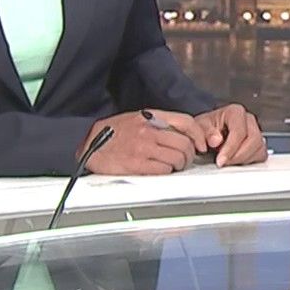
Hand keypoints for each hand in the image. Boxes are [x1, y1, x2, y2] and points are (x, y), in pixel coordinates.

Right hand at [78, 110, 207, 174]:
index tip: (201, 144)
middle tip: (183, 160)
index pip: (186, 122)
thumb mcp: (138, 119)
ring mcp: (144, 148)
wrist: (87, 142)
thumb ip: (159, 124)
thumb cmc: (113, 132)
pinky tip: (159, 170)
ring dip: (179, 166)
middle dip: (188, 155)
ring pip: (177, 159)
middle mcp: (149, 131)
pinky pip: (164, 170)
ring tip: (172, 166)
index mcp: (151, 117)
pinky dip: (166, 172)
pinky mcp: (137, 164)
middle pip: (185, 144)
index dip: (199, 135)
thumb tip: (182, 134)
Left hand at [194, 103, 267, 165]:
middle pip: (253, 140)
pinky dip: (249, 161)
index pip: (239, 131)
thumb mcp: (199, 128)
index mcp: (235, 112)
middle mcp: (248, 120)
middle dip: (238, 155)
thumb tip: (216, 140)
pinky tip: (236, 161)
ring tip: (228, 161)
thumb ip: (206, 132)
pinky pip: (261, 155)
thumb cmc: (204, 129)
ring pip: (259, 148)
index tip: (221, 160)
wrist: (206, 135)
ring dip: (243, 159)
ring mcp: (255, 131)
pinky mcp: (258, 143)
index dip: (231, 148)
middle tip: (224, 163)